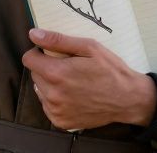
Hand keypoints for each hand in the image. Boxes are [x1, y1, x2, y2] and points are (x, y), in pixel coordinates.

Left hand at [22, 27, 156, 130]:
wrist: (128, 99)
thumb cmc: (110, 70)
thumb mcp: (89, 47)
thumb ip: (58, 40)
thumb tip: (33, 34)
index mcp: (57, 74)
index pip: (28, 59)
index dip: (39, 53)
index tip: (53, 53)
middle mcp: (53, 95)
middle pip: (35, 74)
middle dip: (46, 68)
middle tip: (68, 67)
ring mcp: (56, 111)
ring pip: (40, 90)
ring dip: (50, 84)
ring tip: (72, 82)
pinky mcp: (61, 122)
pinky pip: (48, 106)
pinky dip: (56, 100)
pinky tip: (73, 95)